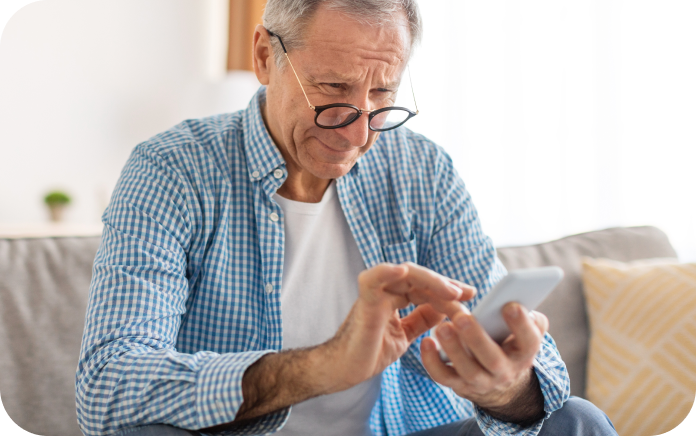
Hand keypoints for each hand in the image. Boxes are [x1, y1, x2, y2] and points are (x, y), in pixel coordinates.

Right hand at [324, 262, 475, 391]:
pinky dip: (387, 271)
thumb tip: (444, 310)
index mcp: (394, 297)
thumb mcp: (405, 334)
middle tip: (466, 293)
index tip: (469, 295)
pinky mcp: (364, 301)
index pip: (425, 286)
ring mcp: (374, 293)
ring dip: (431, 281)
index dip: (447, 289)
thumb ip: (422, 319)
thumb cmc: (370, 352)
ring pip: (405, 274)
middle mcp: (385, 290)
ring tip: (451, 292)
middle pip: (419, 277)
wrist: (346, 370)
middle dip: (445, 284)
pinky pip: (373, 279)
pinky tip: (404, 271)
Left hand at [421, 302, 548, 416]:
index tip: (510, 305)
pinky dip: (432, 362)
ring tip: (442, 327)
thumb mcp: (523, 332)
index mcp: (524, 353)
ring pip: (468, 369)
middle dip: (477, 337)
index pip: (529, 341)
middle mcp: (505, 371)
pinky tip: (426, 342)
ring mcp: (481, 381)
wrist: (498, 381)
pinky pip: (444, 376)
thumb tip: (519, 298)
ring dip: (453, 348)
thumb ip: (526, 316)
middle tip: (462, 317)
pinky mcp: (459, 384)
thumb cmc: (508, 343)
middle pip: (493, 359)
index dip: (521, 325)